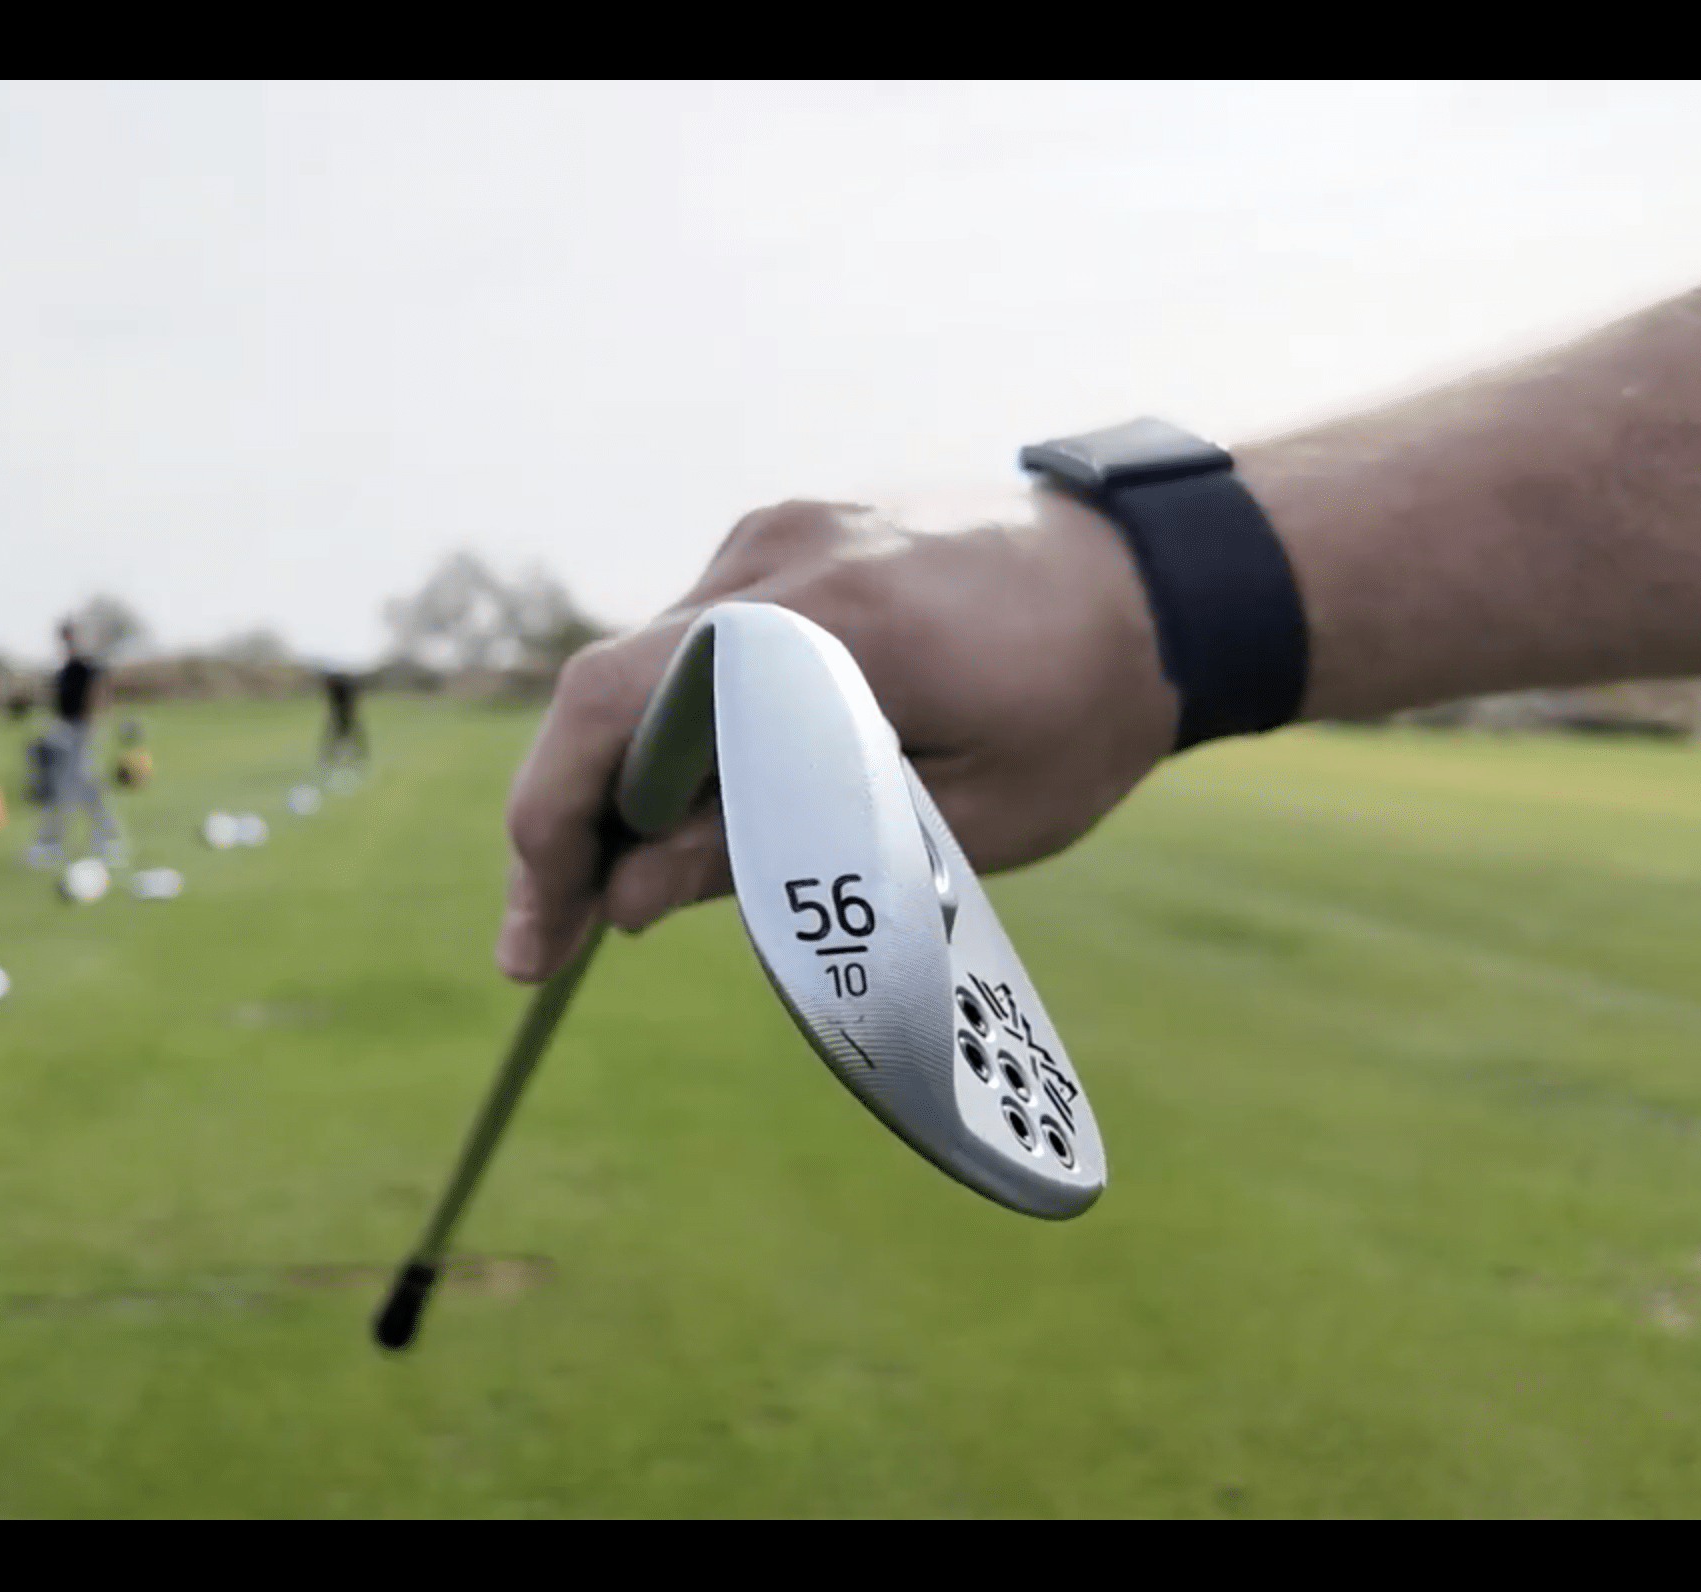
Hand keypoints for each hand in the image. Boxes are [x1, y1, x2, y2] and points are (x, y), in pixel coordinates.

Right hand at [496, 490, 1182, 981]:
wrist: (1163, 581)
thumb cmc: (1079, 712)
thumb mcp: (943, 822)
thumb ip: (775, 853)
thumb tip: (626, 899)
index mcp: (821, 627)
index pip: (614, 715)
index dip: (551, 834)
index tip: (537, 946)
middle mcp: (774, 557)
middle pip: (604, 696)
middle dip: (563, 828)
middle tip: (549, 945)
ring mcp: (773, 535)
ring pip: (642, 673)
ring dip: (618, 783)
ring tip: (623, 896)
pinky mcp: (785, 541)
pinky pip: (693, 647)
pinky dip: (672, 731)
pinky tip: (695, 812)